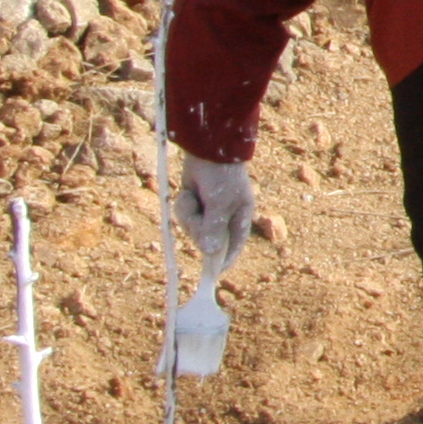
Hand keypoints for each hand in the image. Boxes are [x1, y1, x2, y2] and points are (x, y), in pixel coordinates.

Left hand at [172, 156, 251, 278]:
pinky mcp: (194, 204)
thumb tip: (208, 253)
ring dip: (188, 215)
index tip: (213, 274)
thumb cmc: (222, 176)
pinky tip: (187, 193)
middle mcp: (224, 217)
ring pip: (192, 229)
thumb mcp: (220, 204)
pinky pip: (184, 216)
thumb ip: (214, 228)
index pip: (233, 247)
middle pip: (207, 240)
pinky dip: (183, 206)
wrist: (208, 149)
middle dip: (198, 229)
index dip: (224, 261)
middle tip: (198, 214)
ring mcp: (208, 211)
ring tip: (192, 197)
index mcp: (239, 218)